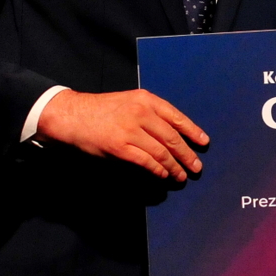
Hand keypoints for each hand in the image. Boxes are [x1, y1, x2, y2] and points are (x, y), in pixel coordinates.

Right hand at [35, 89, 208, 181]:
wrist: (72, 115)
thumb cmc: (102, 110)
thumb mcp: (129, 101)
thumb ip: (150, 113)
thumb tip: (173, 134)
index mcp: (146, 100)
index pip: (176, 117)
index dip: (192, 131)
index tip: (203, 142)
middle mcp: (141, 113)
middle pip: (172, 137)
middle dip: (186, 154)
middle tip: (196, 166)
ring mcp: (130, 130)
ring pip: (161, 152)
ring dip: (174, 166)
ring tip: (181, 176)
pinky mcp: (120, 147)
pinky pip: (145, 161)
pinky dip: (157, 170)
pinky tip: (163, 175)